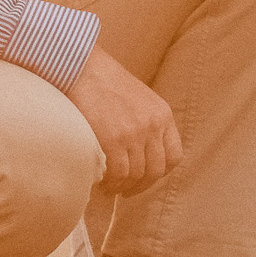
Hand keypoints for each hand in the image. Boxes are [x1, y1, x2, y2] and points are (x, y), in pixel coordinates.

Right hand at [68, 46, 182, 193]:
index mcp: (163, 115)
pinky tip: (102, 182)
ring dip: (122, 186)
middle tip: (125, 190)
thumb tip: (140, 154)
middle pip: (156, 170)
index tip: (145, 179)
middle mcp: (153, 125)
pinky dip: (111, 183)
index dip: (159, 173)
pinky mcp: (114, 139)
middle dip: (140, 185)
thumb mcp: (138, 99)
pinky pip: (119, 173)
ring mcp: (135, 133)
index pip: (174, 156)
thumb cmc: (103, 82)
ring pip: (136, 175)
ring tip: (110, 186)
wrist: (81, 67)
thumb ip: (145, 122)